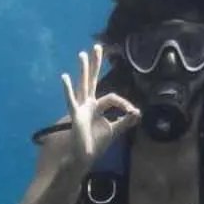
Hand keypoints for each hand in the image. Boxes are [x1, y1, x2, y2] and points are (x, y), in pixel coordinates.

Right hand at [60, 44, 140, 163]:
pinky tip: (64, 77)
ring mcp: (81, 108)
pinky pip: (71, 100)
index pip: (112, 97)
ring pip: (84, 85)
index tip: (133, 113)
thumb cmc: (97, 143)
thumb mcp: (115, 130)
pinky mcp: (76, 115)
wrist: (85, 157)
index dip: (124, 103)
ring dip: (84, 70)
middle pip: (93, 80)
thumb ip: (126, 121)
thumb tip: (139, 112)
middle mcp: (88, 104)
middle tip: (98, 46)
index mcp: (97, 107)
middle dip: (97, 64)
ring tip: (83, 54)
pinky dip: (68, 89)